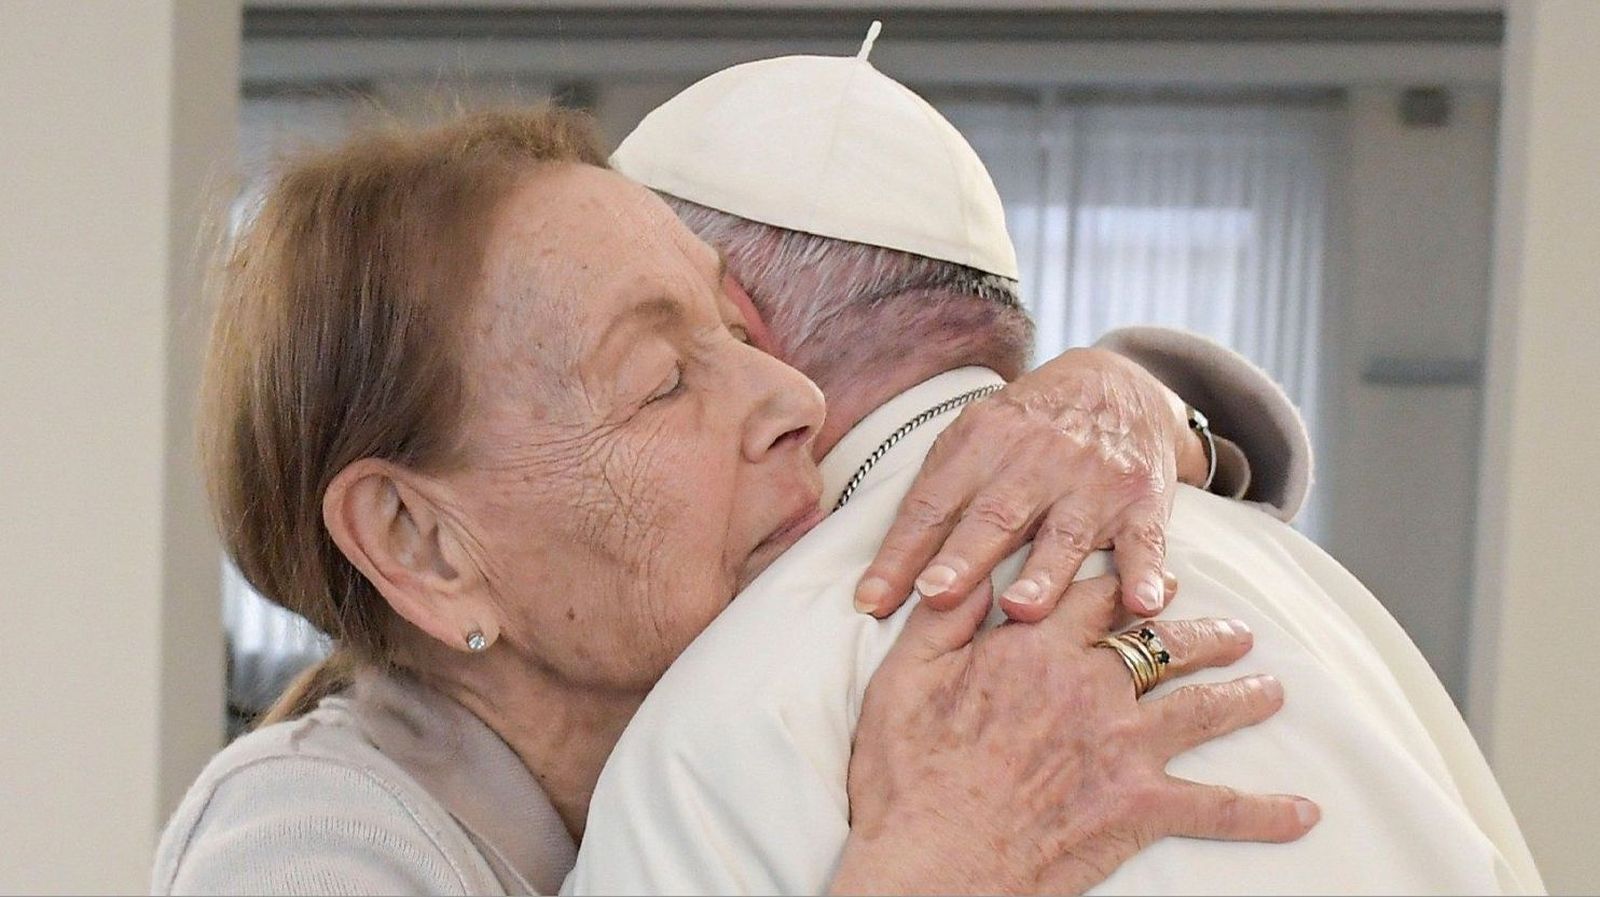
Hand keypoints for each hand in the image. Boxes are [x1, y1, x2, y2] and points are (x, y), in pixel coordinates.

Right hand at [830, 576, 1317, 895]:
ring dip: (1242, 696)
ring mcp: (1122, 747)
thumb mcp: (904, 677)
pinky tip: (1301, 812)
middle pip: (1162, 643)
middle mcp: (1091, 687)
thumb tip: (969, 570)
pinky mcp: (1138, 807)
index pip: (1095, 596)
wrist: (932, 860)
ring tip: (1271, 689)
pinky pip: (1217, 807)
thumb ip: (944, 618)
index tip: (1150, 580)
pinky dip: (1264, 812)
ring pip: (1200, 708)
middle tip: (1232, 632)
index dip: (1125, 583)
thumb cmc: (906, 775)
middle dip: (1202, 634)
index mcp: (1035, 648)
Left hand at [853, 347, 1208, 622]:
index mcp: (982, 442)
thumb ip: (937, 492)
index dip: (900, 553)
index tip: (870, 600)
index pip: (933, 504)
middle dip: (963, 558)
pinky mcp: (1142, 500)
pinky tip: (1142, 603)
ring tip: (1022, 610)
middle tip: (934, 595)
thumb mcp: (976, 435)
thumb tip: (886, 569)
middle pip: (995, 514)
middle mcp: (1037, 459)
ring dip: (1044, 574)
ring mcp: (1092, 480)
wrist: (1118, 383)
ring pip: (1065, 532)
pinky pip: (1145, 541)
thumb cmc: (1028, 429)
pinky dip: (1145, 573)